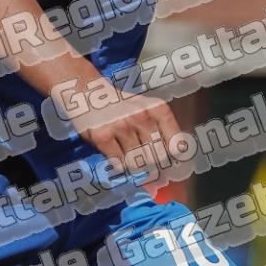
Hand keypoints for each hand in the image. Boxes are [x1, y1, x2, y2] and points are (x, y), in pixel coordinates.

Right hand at [65, 80, 186, 177]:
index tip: (174, 170)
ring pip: (138, 163)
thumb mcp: (145, 112)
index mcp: (157, 109)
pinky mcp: (102, 136)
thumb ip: (160, 137)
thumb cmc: (121, 106)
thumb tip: (168, 172)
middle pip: (159, 158)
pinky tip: (117, 157)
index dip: (177, 162)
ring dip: (136, 169)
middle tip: (149, 171)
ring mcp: (121, 127)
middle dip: (156, 169)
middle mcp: (142, 117)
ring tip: (131, 160)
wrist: (88, 93)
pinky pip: (118, 163)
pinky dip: (120, 166)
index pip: (177, 145)